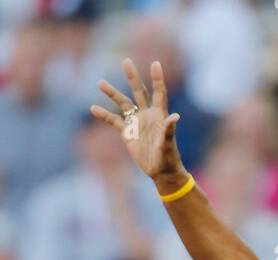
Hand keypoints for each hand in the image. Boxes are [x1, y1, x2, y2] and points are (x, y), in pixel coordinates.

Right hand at [91, 59, 183, 184]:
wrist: (161, 172)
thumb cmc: (169, 159)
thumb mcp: (168, 145)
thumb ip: (169, 130)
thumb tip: (175, 116)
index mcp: (159, 115)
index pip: (159, 93)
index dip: (157, 79)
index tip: (155, 63)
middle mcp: (147, 115)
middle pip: (139, 91)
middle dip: (132, 77)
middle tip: (126, 61)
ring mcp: (136, 122)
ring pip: (123, 103)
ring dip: (112, 93)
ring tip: (100, 83)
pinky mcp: (127, 132)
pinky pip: (114, 120)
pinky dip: (104, 115)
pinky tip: (93, 108)